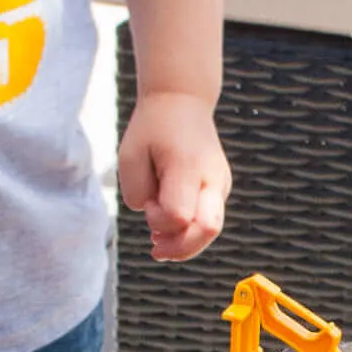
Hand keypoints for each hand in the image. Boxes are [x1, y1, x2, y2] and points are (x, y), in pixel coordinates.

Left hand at [119, 90, 229, 261]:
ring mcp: (221, 185)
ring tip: (159, 242)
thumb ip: (137, 193)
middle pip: (208, 230)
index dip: (158, 220)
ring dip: (185, 244)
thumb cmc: (152, 128)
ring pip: (213, 231)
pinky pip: (209, 221)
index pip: (178, 215)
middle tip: (155, 249)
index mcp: (187, 166)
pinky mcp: (221, 189)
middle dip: (180, 248)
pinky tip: (170, 226)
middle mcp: (212, 178)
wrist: (182, 102)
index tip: (147, 203)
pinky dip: (190, 232)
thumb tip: (157, 220)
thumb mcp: (129, 156)